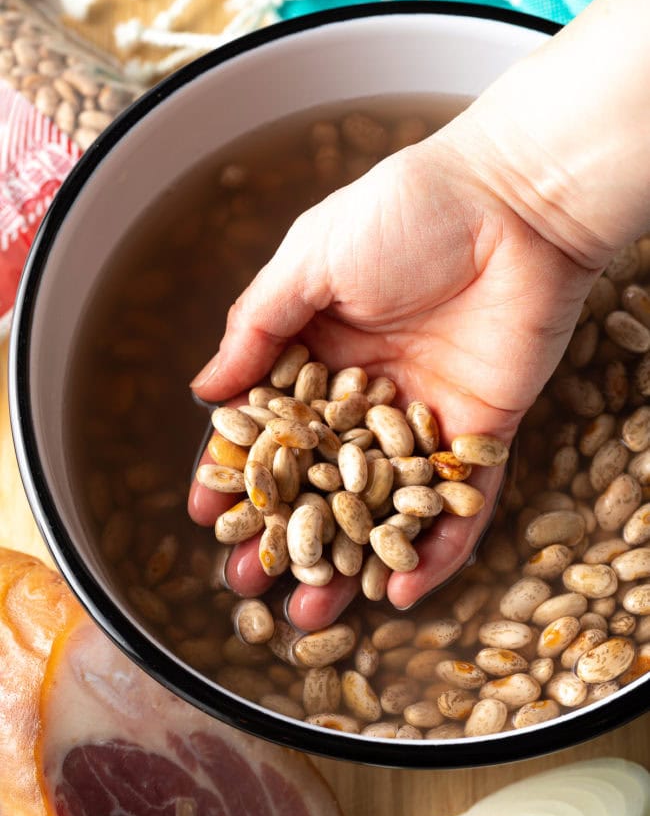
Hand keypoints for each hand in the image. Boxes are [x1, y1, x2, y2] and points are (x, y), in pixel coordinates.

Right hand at [188, 128, 598, 630]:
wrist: (512, 202)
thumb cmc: (407, 212)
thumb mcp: (309, 260)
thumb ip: (256, 328)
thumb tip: (204, 391)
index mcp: (322, 352)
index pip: (272, 429)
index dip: (241, 475)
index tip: (209, 517)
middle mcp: (370, 395)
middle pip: (324, 480)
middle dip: (289, 534)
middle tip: (251, 584)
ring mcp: (427, 419)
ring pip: (386, 505)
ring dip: (353, 561)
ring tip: (313, 612)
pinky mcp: (483, 432)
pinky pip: (461, 503)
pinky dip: (436, 550)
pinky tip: (403, 593)